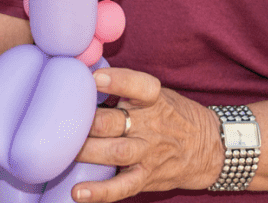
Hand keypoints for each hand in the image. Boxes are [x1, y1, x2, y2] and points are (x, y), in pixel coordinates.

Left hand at [69, 67, 222, 201]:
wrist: (208, 147)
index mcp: (152, 97)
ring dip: (86, 151)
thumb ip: (125, 87)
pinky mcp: (146, 177)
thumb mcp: (156, 92)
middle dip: (85, 122)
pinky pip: (122, 187)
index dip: (116, 80)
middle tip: (59, 118)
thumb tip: (84, 75)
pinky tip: (77, 192)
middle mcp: (149, 124)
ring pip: (114, 152)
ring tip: (62, 151)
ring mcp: (148, 153)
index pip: (138, 85)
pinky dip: (100, 192)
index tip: (92, 77)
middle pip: (113, 122)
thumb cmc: (172, 113)